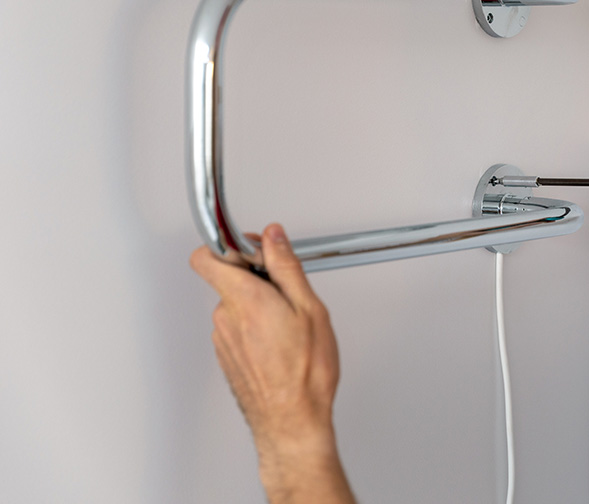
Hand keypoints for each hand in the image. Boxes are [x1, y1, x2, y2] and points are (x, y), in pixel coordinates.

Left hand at [191, 224, 353, 502]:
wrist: (292, 421)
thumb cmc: (306, 372)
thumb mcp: (309, 308)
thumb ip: (286, 267)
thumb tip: (273, 237)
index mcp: (244, 299)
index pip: (207, 256)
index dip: (230, 245)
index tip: (255, 248)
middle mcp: (225, 317)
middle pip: (228, 278)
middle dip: (257, 277)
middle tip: (287, 290)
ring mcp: (222, 340)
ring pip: (236, 304)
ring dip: (259, 304)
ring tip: (289, 323)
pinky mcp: (227, 357)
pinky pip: (237, 328)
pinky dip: (256, 327)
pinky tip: (281, 343)